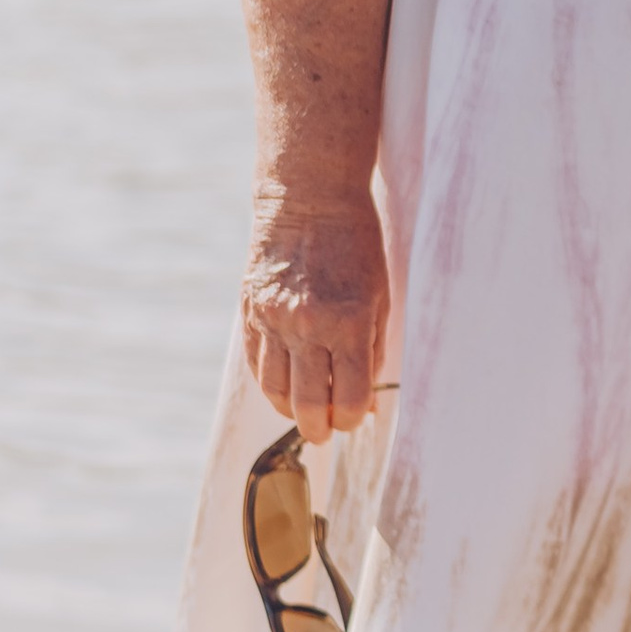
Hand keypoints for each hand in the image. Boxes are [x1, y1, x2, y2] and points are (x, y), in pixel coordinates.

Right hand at [242, 187, 389, 442]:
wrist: (310, 198)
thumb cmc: (357, 246)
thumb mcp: (379, 296)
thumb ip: (372, 351)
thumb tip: (366, 401)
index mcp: (347, 322)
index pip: (347, 398)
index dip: (352, 419)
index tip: (355, 418)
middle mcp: (306, 325)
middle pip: (307, 404)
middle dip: (319, 428)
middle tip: (326, 433)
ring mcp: (273, 319)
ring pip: (275, 391)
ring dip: (290, 412)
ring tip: (304, 416)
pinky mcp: (251, 312)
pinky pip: (258, 365)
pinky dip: (271, 384)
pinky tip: (285, 388)